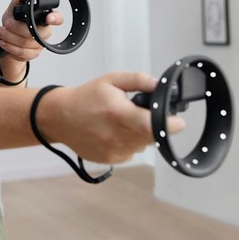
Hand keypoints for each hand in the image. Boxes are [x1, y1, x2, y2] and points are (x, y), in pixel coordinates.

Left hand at [0, 0, 62, 62]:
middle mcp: (45, 31)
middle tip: (6, 23)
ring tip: (0, 31)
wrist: (8, 40)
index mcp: (43, 18)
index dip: (56, 18)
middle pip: (36, 32)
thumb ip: (16, 2)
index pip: (58, 18)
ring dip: (10, 37)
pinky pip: (23, 52)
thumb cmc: (13, 24)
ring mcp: (40, 44)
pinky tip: (4, 42)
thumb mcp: (12, 11)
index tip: (49, 18)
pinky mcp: (34, 54)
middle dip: (17, 28)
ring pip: (26, 43)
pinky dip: (10, 47)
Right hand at [34, 72, 185, 164]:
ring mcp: (113, 151)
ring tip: (125, 122)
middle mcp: (116, 136)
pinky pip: (131, 153)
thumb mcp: (112, 80)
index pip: (151, 125)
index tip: (178, 122)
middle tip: (145, 115)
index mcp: (118, 113)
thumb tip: (159, 85)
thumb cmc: (86, 97)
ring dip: (141, 135)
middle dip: (155, 126)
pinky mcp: (109, 160)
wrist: (60, 117)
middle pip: (151, 136)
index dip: (169, 125)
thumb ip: (138, 80)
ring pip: (142, 145)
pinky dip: (130, 143)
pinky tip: (116, 132)